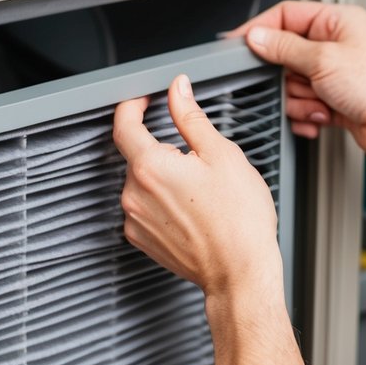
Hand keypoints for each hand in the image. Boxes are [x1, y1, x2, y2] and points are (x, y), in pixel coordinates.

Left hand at [113, 74, 284, 302]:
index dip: (132, 106)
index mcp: (151, 167)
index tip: (142, 100)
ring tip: (201, 192)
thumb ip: (191, 117)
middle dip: (163, 150)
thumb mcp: (222, 154)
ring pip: (143, 183)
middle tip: (198, 159)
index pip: (124, 125)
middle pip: (138, 156)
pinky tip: (193, 210)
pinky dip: (163, 202)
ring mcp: (136, 220)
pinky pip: (145, 208)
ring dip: (164, 177)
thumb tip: (178, 91)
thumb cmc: (239, 220)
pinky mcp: (142, 240)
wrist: (241, 273)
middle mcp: (134, 194)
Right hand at [231, 1, 365, 159]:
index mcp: (338, 21)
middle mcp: (338, 44)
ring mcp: (337, 73)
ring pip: (295, 83)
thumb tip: (258, 37)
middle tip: (294, 83)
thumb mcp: (323, 60)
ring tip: (320, 103)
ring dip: (301, 99)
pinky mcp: (337, 99)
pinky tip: (323, 117)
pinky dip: (309, 113)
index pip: (288, 15)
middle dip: (289, 76)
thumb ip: (285, 47)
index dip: (261, 28)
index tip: (239, 42)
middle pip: (288, 54)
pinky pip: (306, 103)